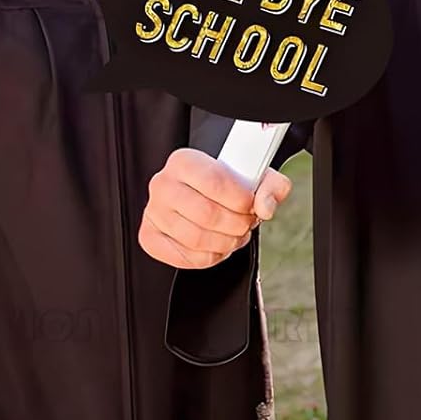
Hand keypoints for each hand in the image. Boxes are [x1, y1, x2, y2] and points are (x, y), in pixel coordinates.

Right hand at [139, 150, 291, 268]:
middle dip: (236, 224)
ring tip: (236, 235)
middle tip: (247, 223)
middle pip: (206, 214)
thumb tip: (265, 207)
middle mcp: (164, 184)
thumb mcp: (257, 174)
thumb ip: (271, 186)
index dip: (240, 199)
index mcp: (184, 161)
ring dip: (225, 243)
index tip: (252, 205)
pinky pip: (182, 257)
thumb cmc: (229, 181)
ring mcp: (154, 212)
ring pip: (195, 239)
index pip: (215, 182)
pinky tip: (218, 247)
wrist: (206, 189)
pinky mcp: (150, 237)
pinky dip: (208, 257)